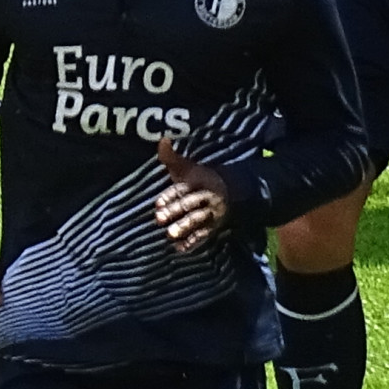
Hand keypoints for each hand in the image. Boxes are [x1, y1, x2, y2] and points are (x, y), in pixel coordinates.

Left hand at [149, 137, 233, 253]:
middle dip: (174, 211)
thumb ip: (171, 157)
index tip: (157, 203)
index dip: (170, 196)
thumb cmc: (199, 178)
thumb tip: (162, 139)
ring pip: (197, 220)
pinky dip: (193, 242)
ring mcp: (210, 213)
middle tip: (159, 219)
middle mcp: (205, 197)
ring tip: (170, 235)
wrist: (231, 190)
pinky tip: (180, 249)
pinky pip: (204, 235)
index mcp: (197, 181)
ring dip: (184, 227)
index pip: (182, 188)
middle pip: (189, 205)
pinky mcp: (213, 227)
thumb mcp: (187, 167)